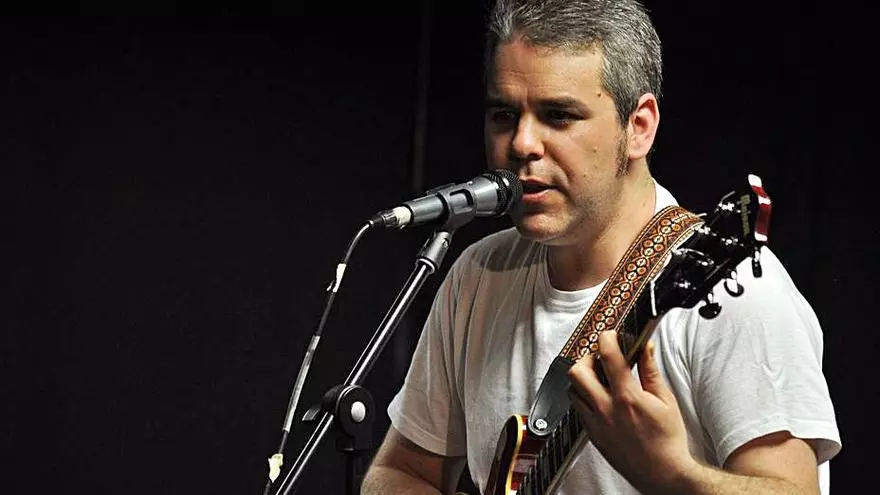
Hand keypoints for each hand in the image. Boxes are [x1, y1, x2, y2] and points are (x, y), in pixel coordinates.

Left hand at [567, 331, 696, 492]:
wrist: (661, 473)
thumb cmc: (667, 441)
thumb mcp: (666, 400)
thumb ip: (651, 371)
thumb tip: (646, 348)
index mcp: (627, 397)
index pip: (608, 356)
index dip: (607, 338)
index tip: (611, 335)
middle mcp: (606, 409)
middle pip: (577, 372)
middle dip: (587, 358)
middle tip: (600, 359)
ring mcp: (596, 423)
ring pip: (572, 390)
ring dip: (582, 379)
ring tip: (599, 378)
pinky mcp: (592, 434)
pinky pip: (578, 409)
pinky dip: (585, 398)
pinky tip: (600, 399)